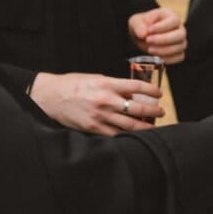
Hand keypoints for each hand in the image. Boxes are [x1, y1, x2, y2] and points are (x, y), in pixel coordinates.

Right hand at [29, 72, 162, 135]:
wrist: (51, 96)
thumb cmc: (74, 84)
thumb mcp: (96, 78)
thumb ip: (115, 86)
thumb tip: (133, 94)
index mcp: (106, 84)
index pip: (136, 86)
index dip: (151, 90)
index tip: (159, 93)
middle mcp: (105, 100)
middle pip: (137, 108)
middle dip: (153, 111)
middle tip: (161, 111)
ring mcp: (100, 116)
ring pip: (129, 125)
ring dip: (145, 126)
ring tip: (153, 125)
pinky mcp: (93, 128)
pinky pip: (115, 134)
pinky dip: (127, 135)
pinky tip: (135, 135)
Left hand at [128, 7, 187, 63]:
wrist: (142, 37)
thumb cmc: (141, 26)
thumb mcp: (136, 22)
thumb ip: (139, 26)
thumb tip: (144, 34)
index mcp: (170, 15)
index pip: (174, 20)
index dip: (162, 27)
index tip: (148, 31)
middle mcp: (179, 27)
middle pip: (181, 34)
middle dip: (164, 39)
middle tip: (148, 40)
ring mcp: (180, 40)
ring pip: (181, 46)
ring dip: (165, 50)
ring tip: (150, 49)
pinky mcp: (179, 52)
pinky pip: (180, 56)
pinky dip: (169, 59)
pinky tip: (156, 57)